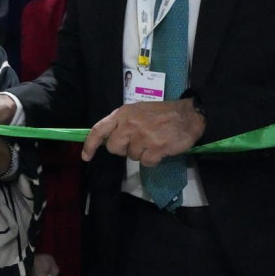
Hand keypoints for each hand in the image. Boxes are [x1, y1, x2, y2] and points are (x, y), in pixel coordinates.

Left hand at [82, 99, 204, 165]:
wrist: (189, 114)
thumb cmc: (160, 113)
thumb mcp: (136, 112)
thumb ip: (121, 124)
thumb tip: (108, 141)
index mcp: (122, 114)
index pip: (98, 130)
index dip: (89, 145)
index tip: (86, 156)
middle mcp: (130, 124)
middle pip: (114, 148)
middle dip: (123, 149)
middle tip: (137, 143)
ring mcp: (143, 136)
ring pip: (131, 156)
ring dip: (141, 153)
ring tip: (153, 141)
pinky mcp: (156, 148)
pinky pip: (146, 163)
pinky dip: (153, 160)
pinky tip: (160, 149)